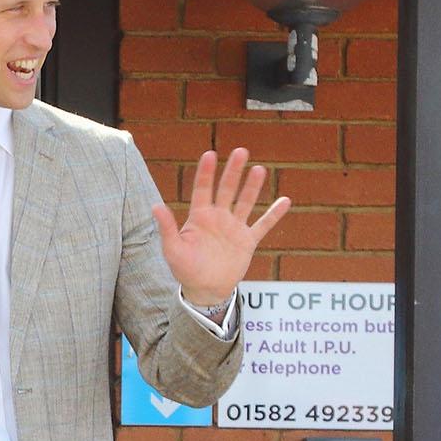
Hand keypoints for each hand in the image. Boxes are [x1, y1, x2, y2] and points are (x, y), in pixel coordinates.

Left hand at [150, 147, 290, 305]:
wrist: (204, 289)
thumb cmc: (184, 269)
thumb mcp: (172, 249)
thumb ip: (167, 228)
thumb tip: (155, 206)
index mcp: (199, 217)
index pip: (202, 189)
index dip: (206, 172)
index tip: (210, 153)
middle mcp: (218, 217)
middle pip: (227, 189)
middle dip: (233, 171)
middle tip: (241, 151)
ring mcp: (234, 228)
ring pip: (245, 202)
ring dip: (252, 187)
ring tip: (259, 169)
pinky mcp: (247, 241)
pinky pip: (263, 225)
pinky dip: (274, 214)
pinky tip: (285, 200)